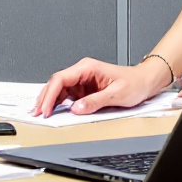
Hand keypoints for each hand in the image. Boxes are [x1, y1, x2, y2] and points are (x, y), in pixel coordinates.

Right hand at [33, 58, 168, 117]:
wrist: (144, 82)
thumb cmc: (134, 83)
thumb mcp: (116, 94)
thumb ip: (95, 101)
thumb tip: (76, 108)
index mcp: (87, 68)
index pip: (61, 79)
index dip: (50, 94)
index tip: (45, 108)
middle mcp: (82, 72)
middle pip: (56, 83)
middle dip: (44, 98)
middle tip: (37, 113)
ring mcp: (82, 80)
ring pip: (59, 89)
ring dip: (49, 101)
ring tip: (41, 113)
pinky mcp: (84, 88)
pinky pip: (67, 95)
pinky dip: (58, 103)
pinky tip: (53, 110)